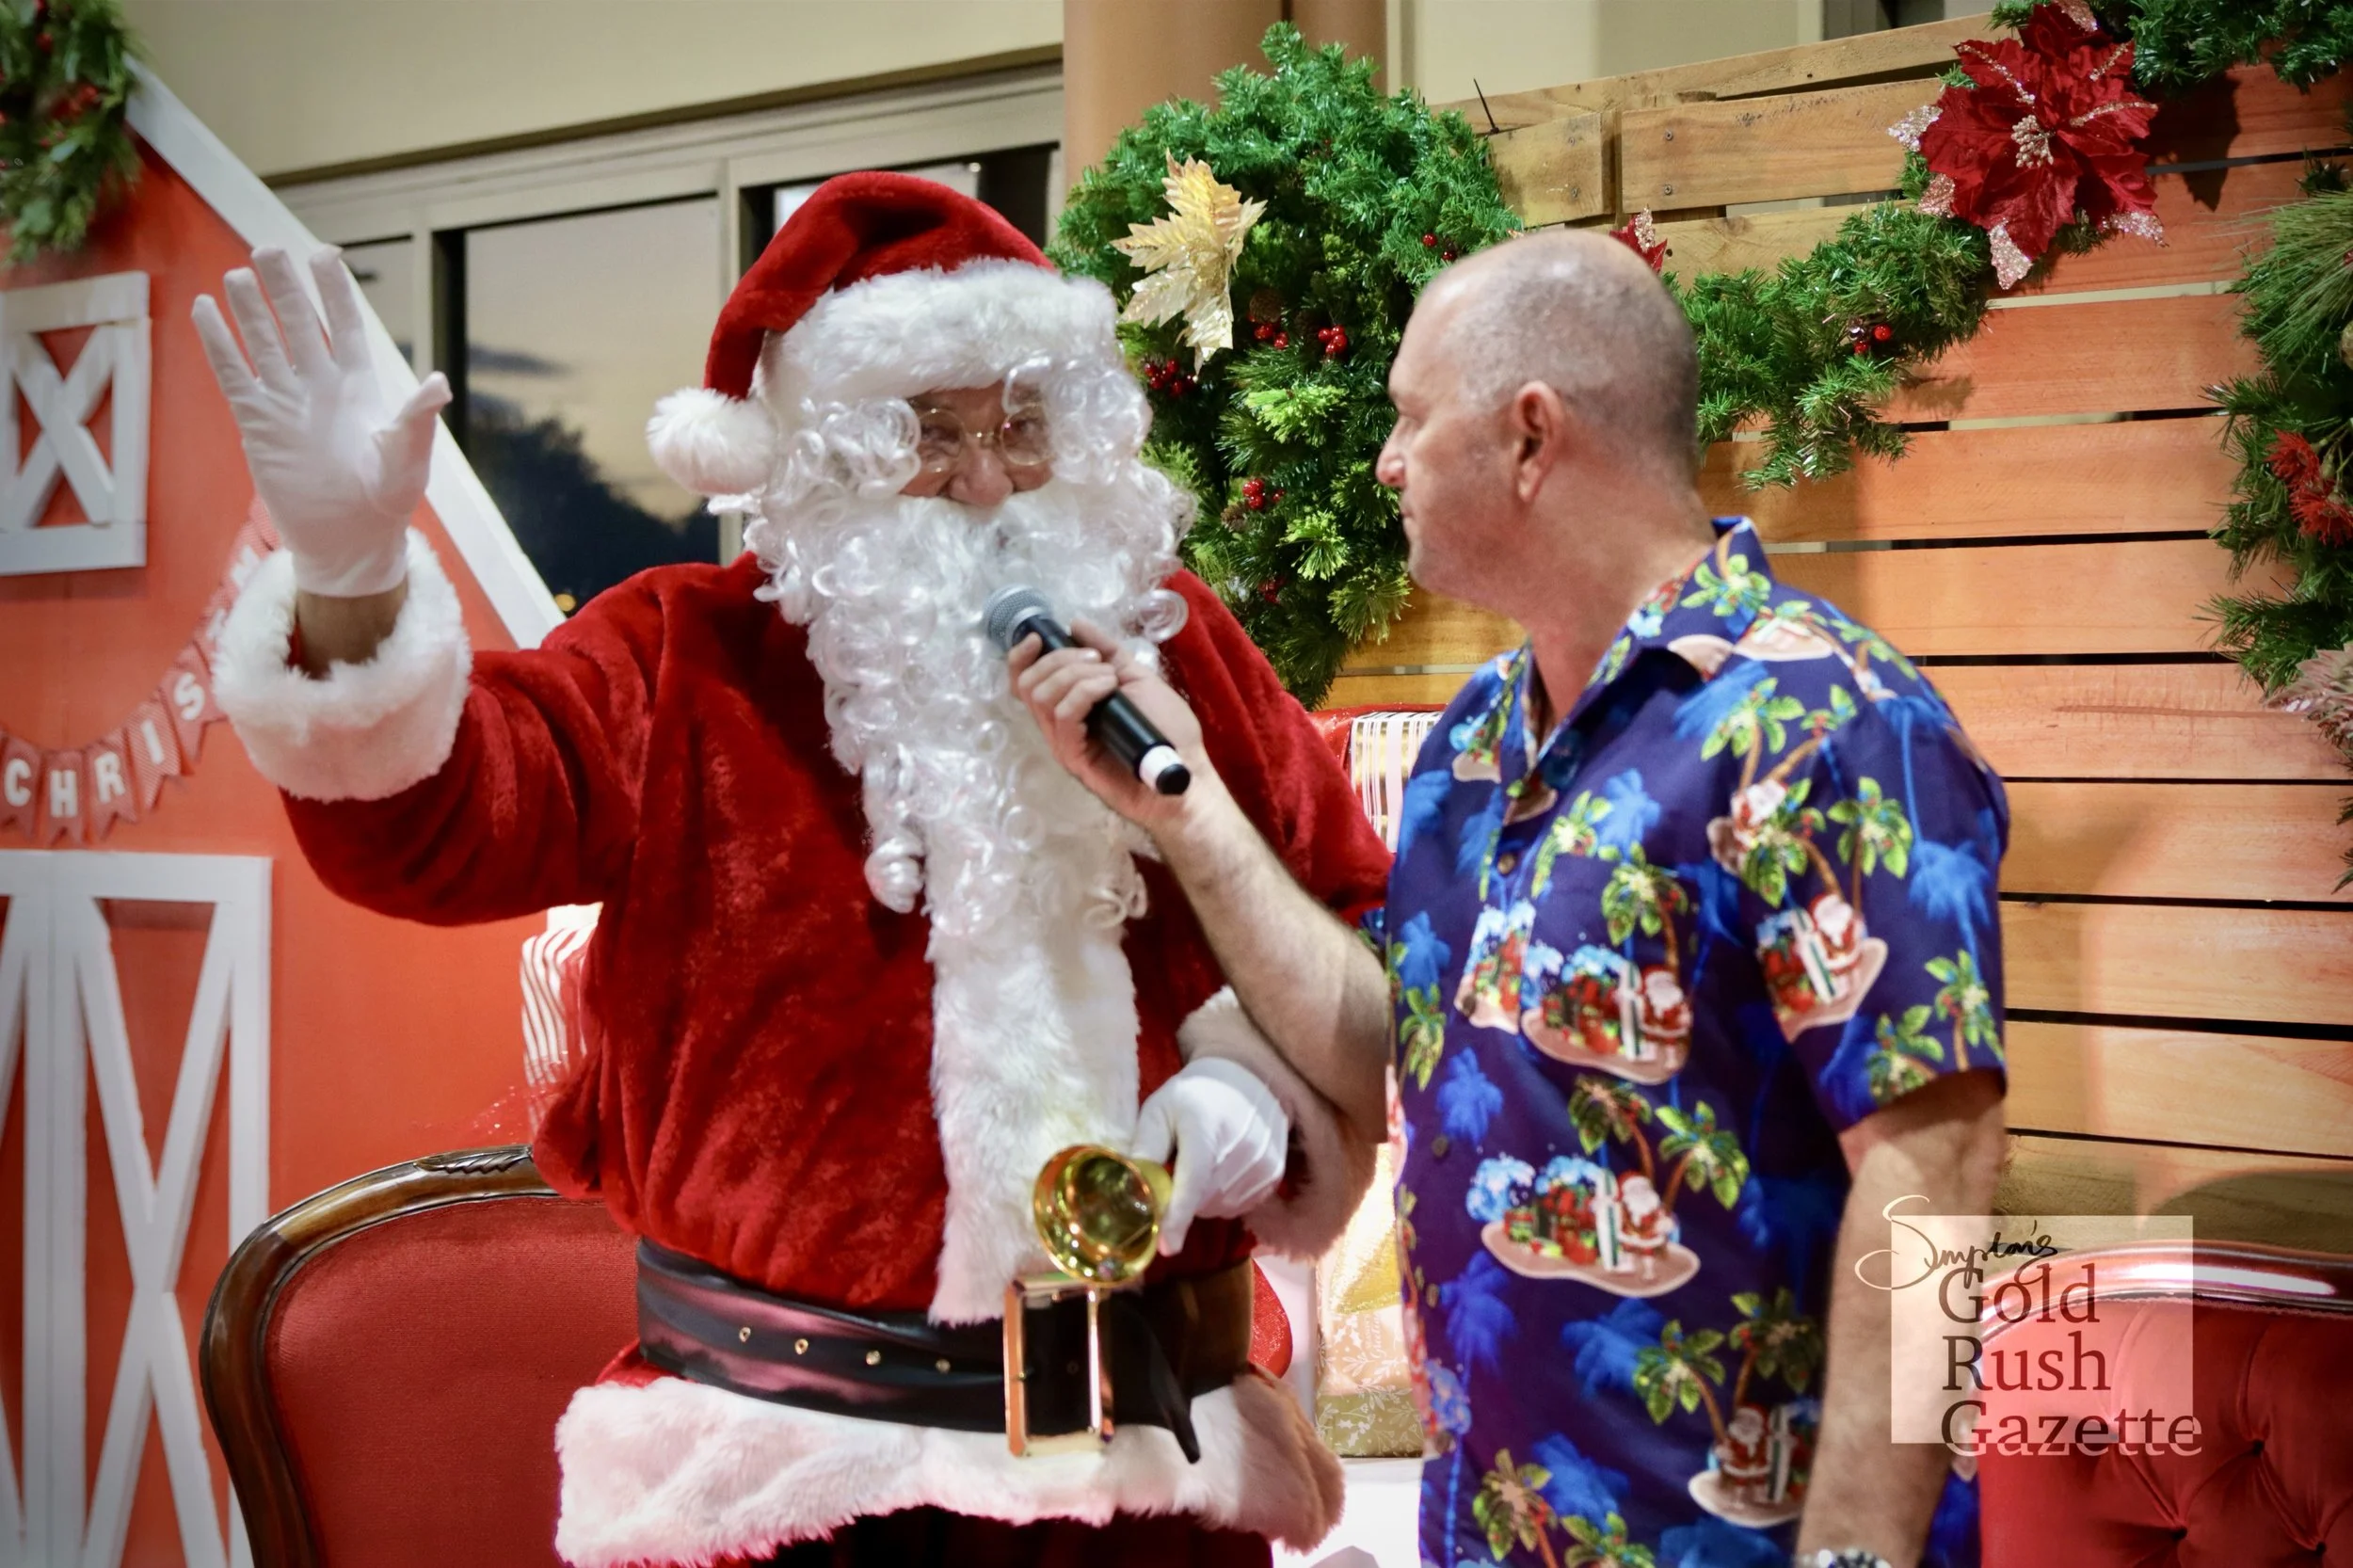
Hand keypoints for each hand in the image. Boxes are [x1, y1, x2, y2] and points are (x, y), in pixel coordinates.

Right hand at [192, 246, 450, 597]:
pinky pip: (233, 374)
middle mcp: (320, 384)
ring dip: (249, 308)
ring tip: (236, 273)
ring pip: (262, 341)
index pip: (344, 324)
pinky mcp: (257, 422)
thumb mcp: (408, 459)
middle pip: (297, 322)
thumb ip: (418, 419)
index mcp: (360, 385)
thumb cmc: (387, 500)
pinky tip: (204, 310)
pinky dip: (219, 343)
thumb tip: (439, 384)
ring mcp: (286, 400)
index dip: (334, 290)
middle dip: (284, 286)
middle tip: (268, 248)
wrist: (349, 540)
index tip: (324, 252)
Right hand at [1007, 618, 1207, 828]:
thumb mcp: (1136, 677)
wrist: (1184, 769)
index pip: (1024, 680)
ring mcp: (1064, 742)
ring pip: (1042, 697)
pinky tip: (1109, 689)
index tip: (1038, 637)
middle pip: (1029, 683)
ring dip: (1076, 674)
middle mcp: (1059, 723)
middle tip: (1099, 661)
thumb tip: (1076, 624)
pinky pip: (1064, 716)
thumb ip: (1107, 651)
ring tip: (1110, 678)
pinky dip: (1085, 692)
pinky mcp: (1074, 757)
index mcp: (1068, 704)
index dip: (1021, 656)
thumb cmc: (1165, 727)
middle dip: (1061, 659)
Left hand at [1130, 1057, 1289, 1254]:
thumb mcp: (1160, 1109)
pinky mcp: (1273, 1177)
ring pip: (1219, 1207)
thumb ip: (1146, 1146)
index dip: (1177, 1216)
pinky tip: (1222, 1170)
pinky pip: (1238, 1206)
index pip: (1192, 1181)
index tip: (1166, 1248)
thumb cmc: (1195, 1096)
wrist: (1250, 1080)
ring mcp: (1262, 1166)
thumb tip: (1129, 1187)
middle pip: (1201, 1201)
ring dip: (1203, 1199)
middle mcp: (1240, 1151)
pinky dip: (1223, 1197)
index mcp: (1205, 1130)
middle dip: (1181, 1198)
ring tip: (1204, 1163)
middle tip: (1177, 1168)